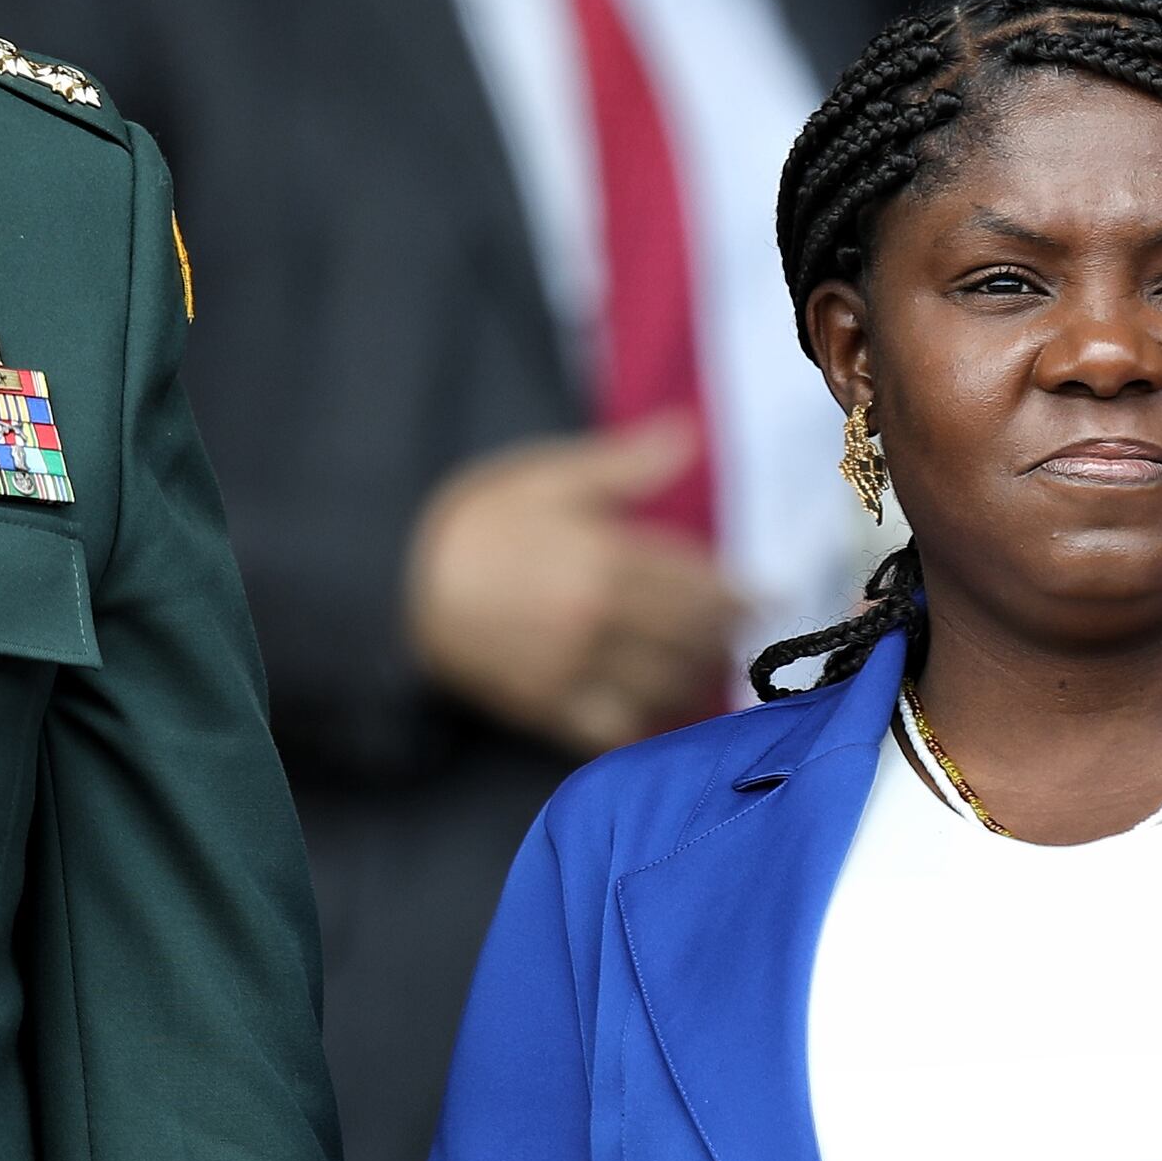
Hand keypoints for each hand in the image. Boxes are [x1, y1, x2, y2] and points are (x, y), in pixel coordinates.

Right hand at [405, 420, 743, 753]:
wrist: (391, 582)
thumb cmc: (473, 523)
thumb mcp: (546, 477)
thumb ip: (624, 464)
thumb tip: (689, 431)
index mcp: (603, 555)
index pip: (695, 580)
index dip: (738, 591)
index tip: (770, 596)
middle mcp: (595, 617)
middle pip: (689, 636)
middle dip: (726, 636)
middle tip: (749, 633)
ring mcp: (571, 667)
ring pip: (661, 684)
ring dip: (695, 677)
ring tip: (713, 666)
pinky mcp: (543, 706)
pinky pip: (610, 729)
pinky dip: (640, 725)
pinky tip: (656, 715)